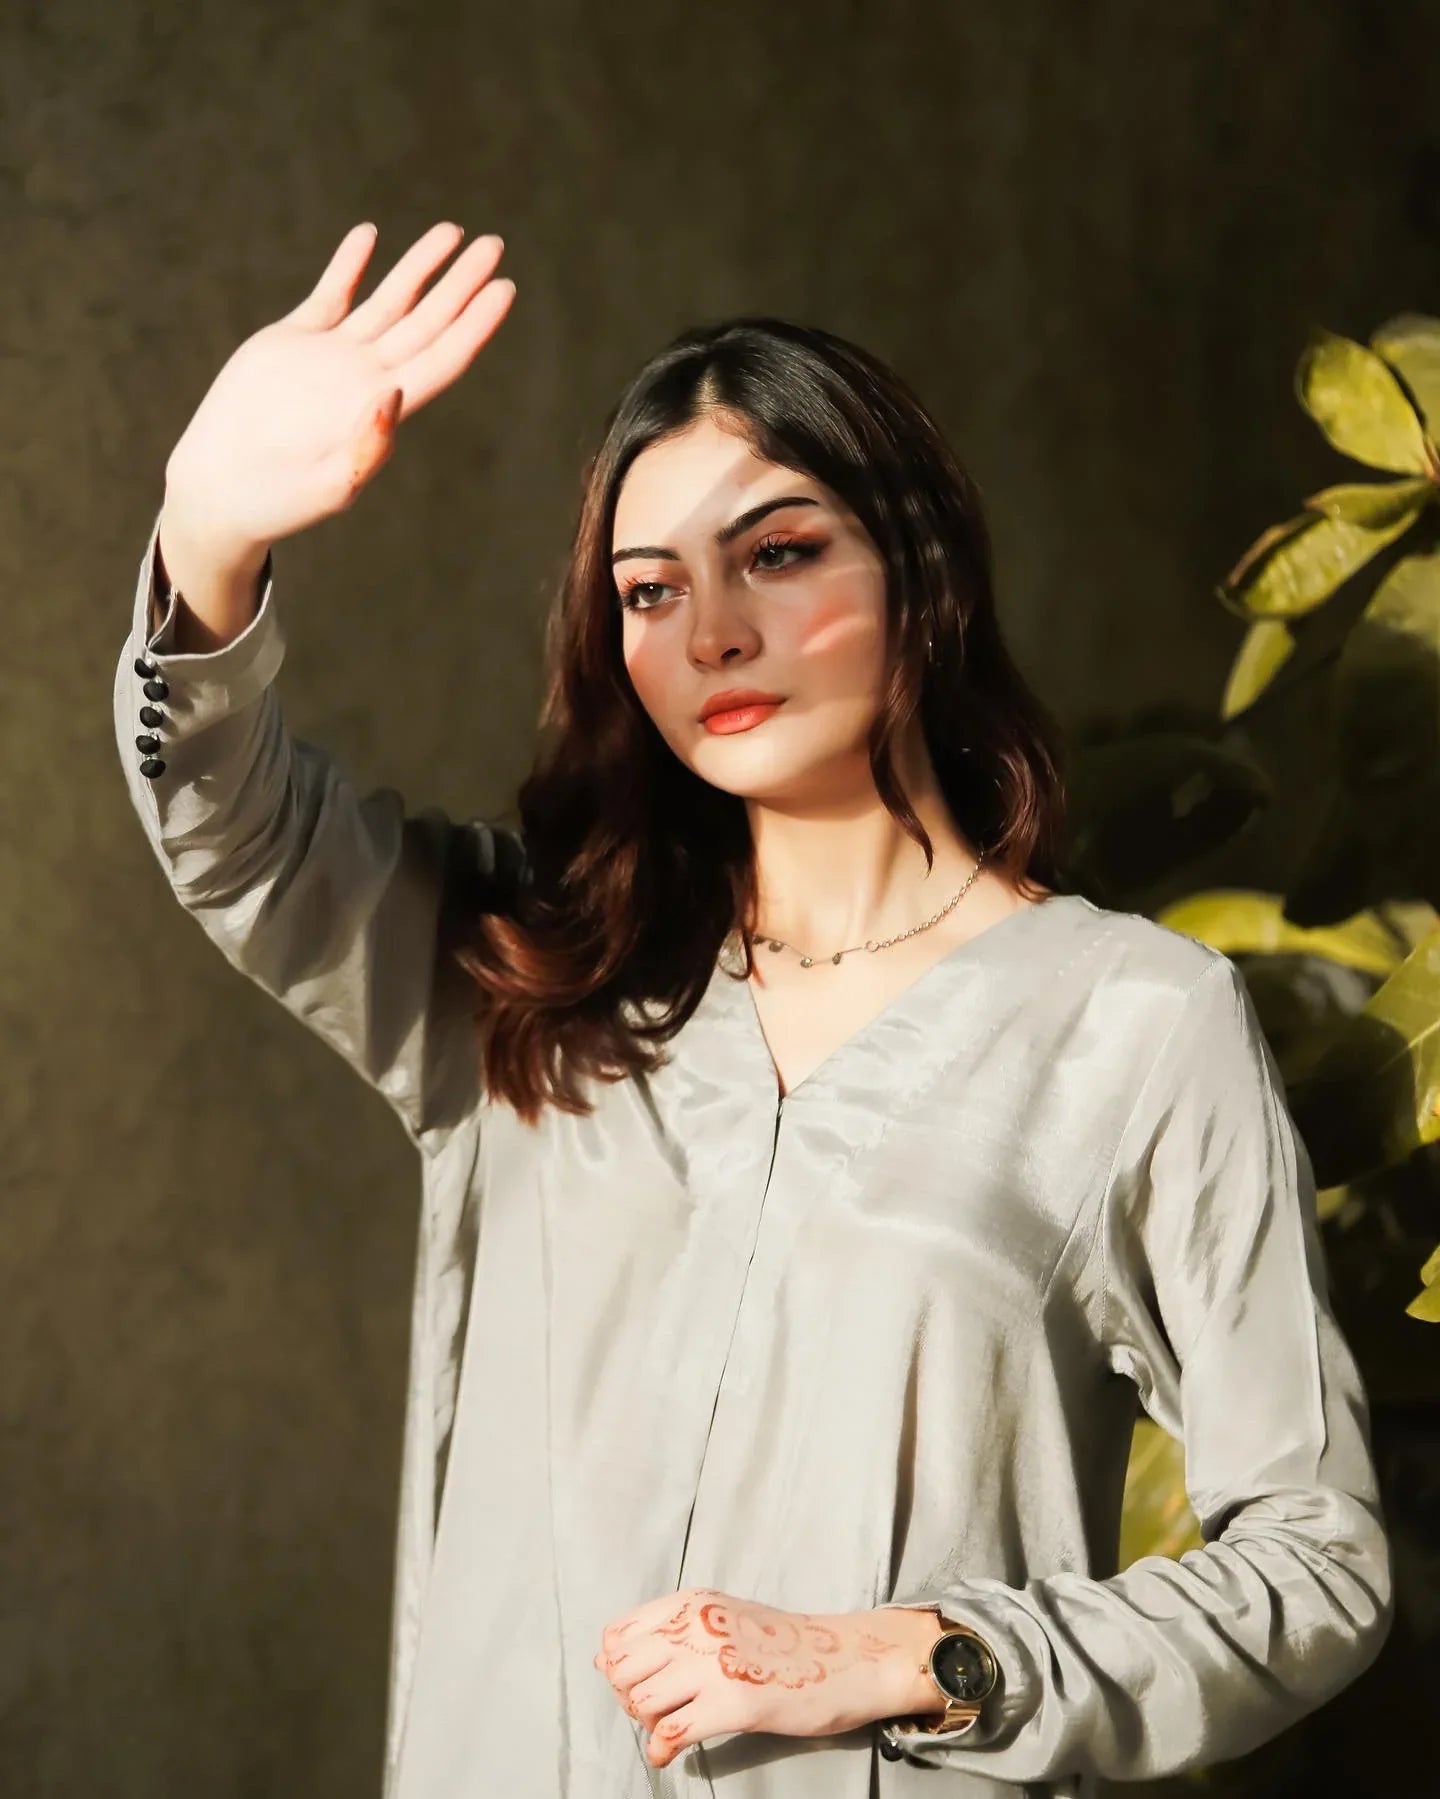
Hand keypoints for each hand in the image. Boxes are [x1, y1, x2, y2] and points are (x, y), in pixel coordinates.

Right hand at [162, 221, 514, 568]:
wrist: (221, 491)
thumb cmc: (278, 504)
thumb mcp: (328, 489)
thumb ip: (366, 448)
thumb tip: (394, 395)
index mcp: (383, 411)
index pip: (443, 358)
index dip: (475, 324)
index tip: (505, 288)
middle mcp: (366, 378)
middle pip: (427, 321)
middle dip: (460, 283)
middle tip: (495, 245)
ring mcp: (331, 356)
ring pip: (387, 301)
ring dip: (418, 266)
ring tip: (451, 231)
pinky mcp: (291, 342)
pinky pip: (331, 296)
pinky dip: (349, 265)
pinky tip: (370, 234)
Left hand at [593, 1587, 930, 1770]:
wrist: (844, 1659)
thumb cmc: (783, 1643)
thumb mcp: (721, 1618)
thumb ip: (670, 1632)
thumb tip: (607, 1661)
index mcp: (691, 1602)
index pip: (617, 1634)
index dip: (618, 1666)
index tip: (637, 1682)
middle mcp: (696, 1625)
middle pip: (622, 1669)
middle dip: (628, 1698)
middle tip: (655, 1710)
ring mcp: (714, 1663)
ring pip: (640, 1701)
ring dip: (648, 1723)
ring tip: (670, 1726)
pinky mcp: (733, 1703)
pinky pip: (672, 1731)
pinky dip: (663, 1748)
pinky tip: (672, 1753)